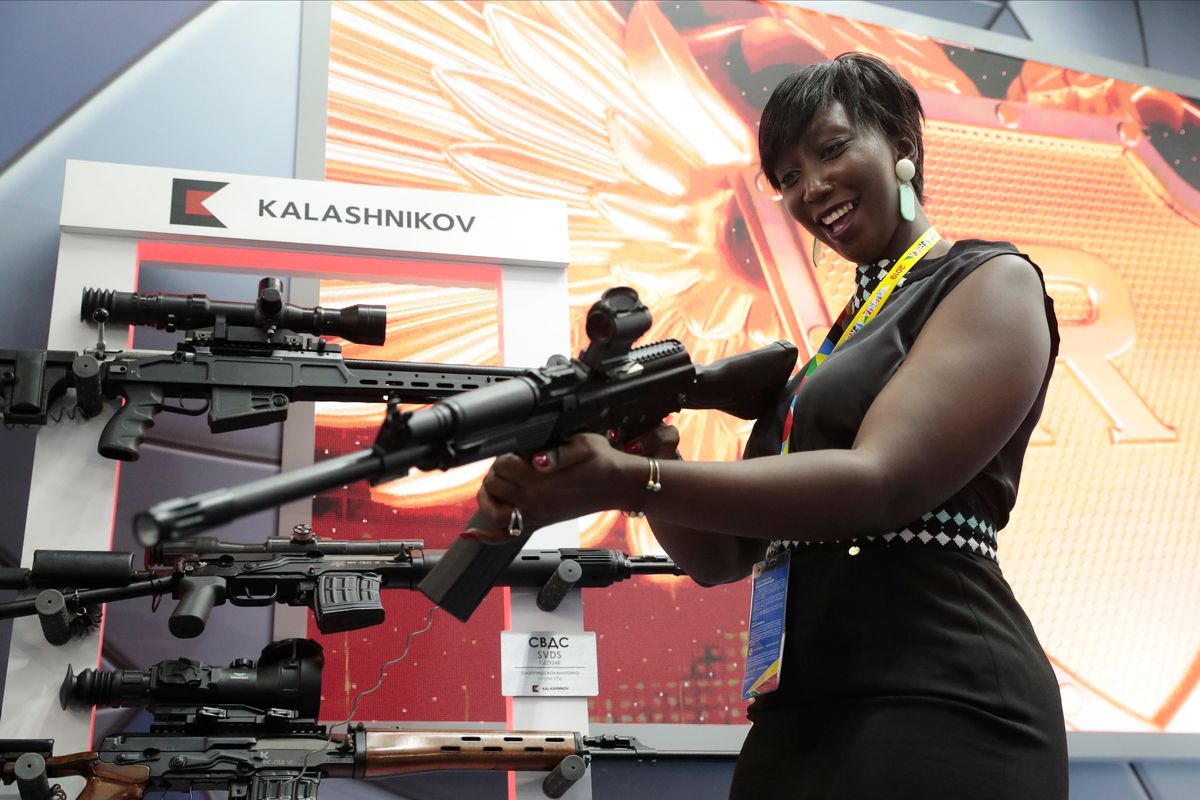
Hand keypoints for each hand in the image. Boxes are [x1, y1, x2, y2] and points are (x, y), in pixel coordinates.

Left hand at [469, 424, 679, 542]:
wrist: (618, 485)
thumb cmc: (602, 461)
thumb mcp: (585, 444)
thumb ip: (559, 451)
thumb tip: (538, 458)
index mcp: (543, 480)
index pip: (503, 465)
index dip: (505, 453)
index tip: (517, 449)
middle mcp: (536, 500)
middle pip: (494, 485)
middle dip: (496, 471)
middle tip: (511, 461)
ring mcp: (537, 515)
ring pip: (493, 512)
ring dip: (487, 497)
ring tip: (494, 484)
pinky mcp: (541, 523)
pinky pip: (507, 536)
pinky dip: (488, 536)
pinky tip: (473, 534)